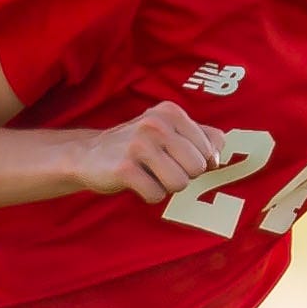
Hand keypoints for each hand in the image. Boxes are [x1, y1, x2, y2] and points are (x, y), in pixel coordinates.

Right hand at [74, 101, 227, 203]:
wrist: (89, 155)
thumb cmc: (139, 146)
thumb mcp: (171, 131)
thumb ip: (204, 138)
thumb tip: (217, 159)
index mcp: (172, 112)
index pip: (211, 148)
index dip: (197, 161)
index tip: (175, 157)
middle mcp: (156, 123)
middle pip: (198, 168)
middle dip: (183, 175)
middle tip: (160, 167)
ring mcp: (139, 144)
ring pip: (180, 183)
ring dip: (166, 186)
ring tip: (149, 174)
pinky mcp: (125, 168)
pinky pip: (156, 195)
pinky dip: (149, 195)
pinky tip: (136, 182)